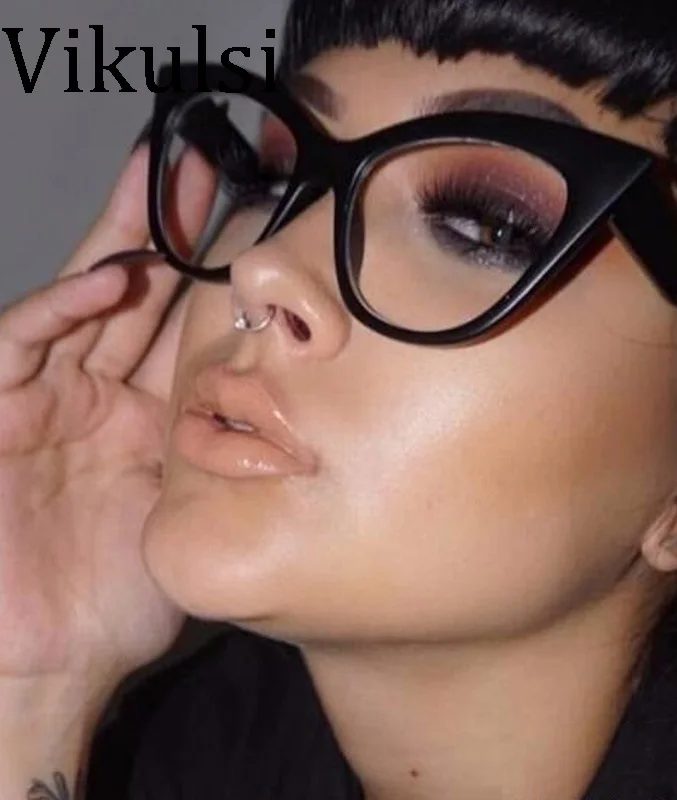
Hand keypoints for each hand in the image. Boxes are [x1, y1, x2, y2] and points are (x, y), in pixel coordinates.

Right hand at [0, 145, 204, 688]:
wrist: (54, 656)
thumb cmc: (126, 595)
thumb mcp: (192, 507)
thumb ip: (225, 450)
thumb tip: (300, 407)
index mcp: (155, 412)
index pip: (188, 326)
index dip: (218, 275)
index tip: (258, 224)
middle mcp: (103, 392)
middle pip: (141, 294)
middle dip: (173, 232)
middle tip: (212, 166)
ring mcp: (49, 396)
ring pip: (84, 300)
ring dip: (121, 242)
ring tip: (164, 181)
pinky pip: (23, 347)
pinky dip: (60, 309)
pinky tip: (107, 276)